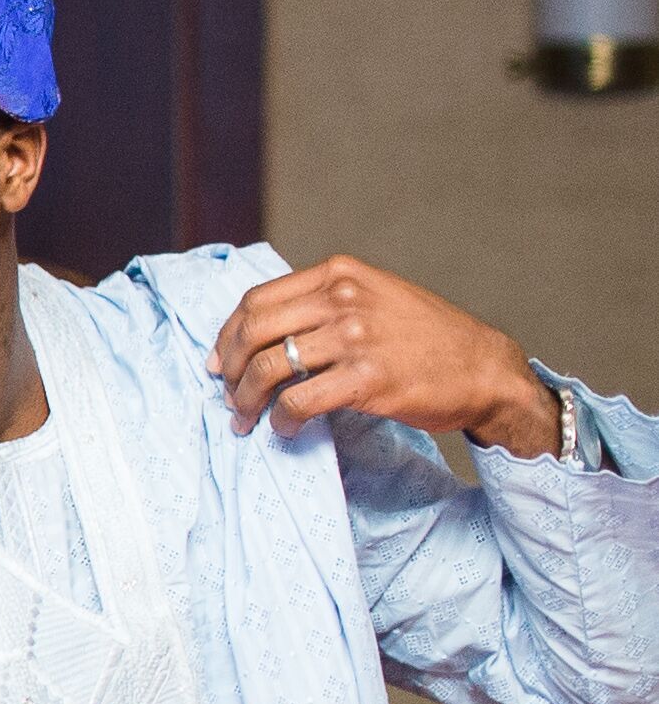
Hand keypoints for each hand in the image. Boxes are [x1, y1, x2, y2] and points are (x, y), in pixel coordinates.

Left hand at [212, 255, 557, 455]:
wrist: (485, 369)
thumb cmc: (426, 339)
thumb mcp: (374, 297)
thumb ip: (323, 304)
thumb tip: (259, 334)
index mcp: (340, 274)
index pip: (256, 301)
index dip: (227, 337)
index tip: (219, 363)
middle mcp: (344, 299)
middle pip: (253, 333)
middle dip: (230, 370)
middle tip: (228, 396)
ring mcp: (356, 337)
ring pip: (268, 368)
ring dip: (246, 400)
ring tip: (246, 419)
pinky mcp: (367, 378)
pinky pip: (297, 402)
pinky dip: (280, 420)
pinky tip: (283, 429)